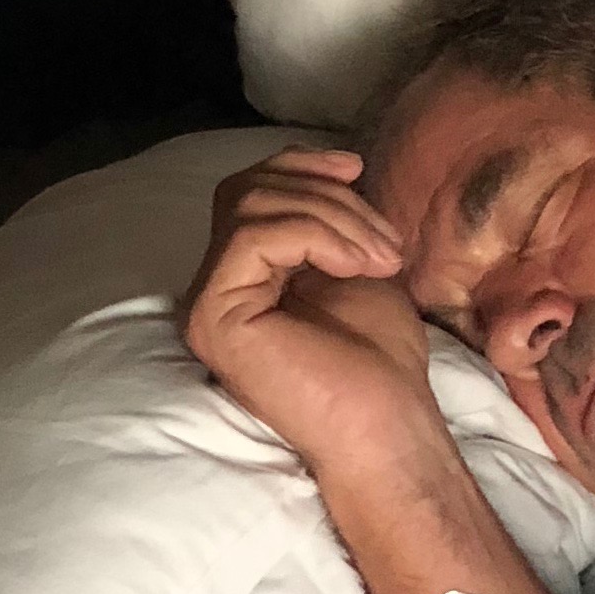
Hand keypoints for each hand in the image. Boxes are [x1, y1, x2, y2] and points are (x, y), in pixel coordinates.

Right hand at [179, 150, 445, 475]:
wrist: (386, 427)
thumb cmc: (378, 360)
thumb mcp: (354, 264)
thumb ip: (328, 220)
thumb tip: (333, 165)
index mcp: (243, 278)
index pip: (248, 190)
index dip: (298, 166)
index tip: (355, 169)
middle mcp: (214, 289)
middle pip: (247, 189)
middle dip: (325, 194)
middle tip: (384, 242)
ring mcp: (208, 304)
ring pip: (251, 205)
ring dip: (332, 217)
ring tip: (380, 259)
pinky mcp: (213, 316)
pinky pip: (254, 236)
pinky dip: (315, 236)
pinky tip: (353, 267)